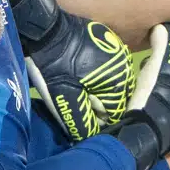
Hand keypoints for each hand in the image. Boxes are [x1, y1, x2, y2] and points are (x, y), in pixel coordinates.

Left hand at [14, 0, 133, 140]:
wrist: (43, 29)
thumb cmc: (54, 66)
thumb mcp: (65, 99)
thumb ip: (82, 123)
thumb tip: (93, 140)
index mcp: (120, 79)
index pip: (115, 113)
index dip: (94, 119)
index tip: (77, 114)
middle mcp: (126, 63)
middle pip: (115, 97)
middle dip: (96, 104)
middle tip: (74, 99)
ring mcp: (118, 50)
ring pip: (110, 83)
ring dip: (95, 90)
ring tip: (74, 87)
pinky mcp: (107, 42)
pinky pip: (106, 69)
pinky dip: (94, 76)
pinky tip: (78, 74)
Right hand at [107, 24, 169, 169]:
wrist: (142, 140)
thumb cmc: (156, 100)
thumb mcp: (161, 67)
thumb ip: (166, 45)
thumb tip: (164, 29)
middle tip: (156, 51)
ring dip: (164, 74)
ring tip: (147, 69)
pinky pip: (169, 100)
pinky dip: (159, 90)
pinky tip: (144, 89)